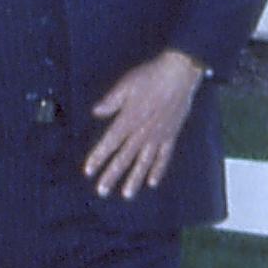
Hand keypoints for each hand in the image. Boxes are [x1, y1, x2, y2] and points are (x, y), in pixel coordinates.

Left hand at [85, 49, 205, 198]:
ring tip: (126, 194)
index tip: (88, 170)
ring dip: (134, 179)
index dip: (98, 157)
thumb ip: (111, 101)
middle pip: (124, 158)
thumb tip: (96, 112)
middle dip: (111, 175)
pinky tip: (152, 182)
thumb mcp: (125, 85)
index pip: (109, 143)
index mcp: (128, 119)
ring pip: (144, 162)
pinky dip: (158, 170)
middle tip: (102, 191)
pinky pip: (164, 157)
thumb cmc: (150, 76)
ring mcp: (157, 136)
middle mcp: (141, 132)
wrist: (179, 74)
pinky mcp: (171, 135)